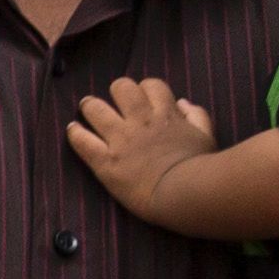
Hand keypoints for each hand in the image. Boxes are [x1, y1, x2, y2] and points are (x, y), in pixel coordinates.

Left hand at [65, 75, 219, 220]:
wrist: (183, 193)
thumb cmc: (199, 167)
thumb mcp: (206, 136)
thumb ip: (197, 116)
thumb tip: (182, 102)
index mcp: (165, 114)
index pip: (151, 85)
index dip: (145, 89)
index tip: (143, 98)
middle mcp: (140, 121)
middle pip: (121, 88)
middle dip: (117, 91)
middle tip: (112, 101)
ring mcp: (120, 140)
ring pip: (95, 108)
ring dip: (90, 106)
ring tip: (87, 109)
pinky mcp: (105, 161)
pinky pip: (82, 140)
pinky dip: (75, 133)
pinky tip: (73, 130)